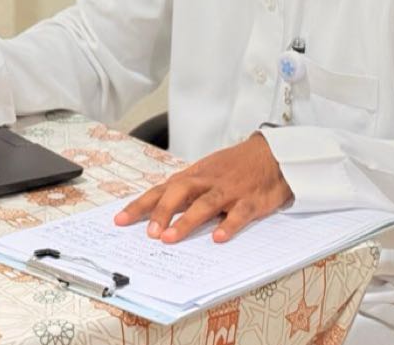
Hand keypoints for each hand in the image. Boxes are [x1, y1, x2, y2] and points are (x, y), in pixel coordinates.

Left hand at [114, 133, 291, 243]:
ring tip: (170, 239)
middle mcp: (208, 181)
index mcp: (194, 176)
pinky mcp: (251, 201)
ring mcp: (229, 191)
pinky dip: (229, 225)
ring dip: (187, 221)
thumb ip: (184, 190)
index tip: (120, 220)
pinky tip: (218, 238)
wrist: (272, 153)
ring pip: (206, 204)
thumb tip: (157, 211)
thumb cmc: (234, 167)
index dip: (141, 205)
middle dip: (161, 212)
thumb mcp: (206, 172)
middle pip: (180, 192)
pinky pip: (239, 214)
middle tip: (148, 234)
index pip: (162, 189)